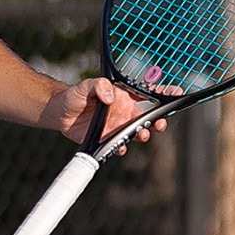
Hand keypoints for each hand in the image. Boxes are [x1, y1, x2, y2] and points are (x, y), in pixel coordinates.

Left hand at [42, 78, 166, 151]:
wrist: (59, 113)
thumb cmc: (74, 95)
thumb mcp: (85, 86)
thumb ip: (98, 86)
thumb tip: (109, 95)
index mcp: (124, 96)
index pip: (148, 93)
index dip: (163, 93)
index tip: (175, 93)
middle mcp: (125, 112)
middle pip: (149, 117)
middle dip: (158, 121)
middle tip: (159, 124)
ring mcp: (118, 127)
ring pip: (138, 133)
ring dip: (143, 134)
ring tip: (141, 135)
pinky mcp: (108, 140)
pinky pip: (120, 146)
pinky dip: (122, 148)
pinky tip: (120, 148)